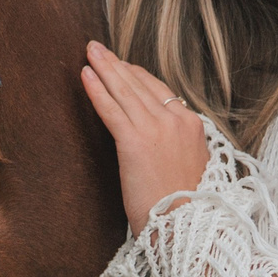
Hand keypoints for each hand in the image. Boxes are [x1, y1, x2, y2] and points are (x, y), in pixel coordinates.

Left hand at [81, 41, 209, 232]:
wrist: (187, 227)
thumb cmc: (185, 207)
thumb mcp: (188, 169)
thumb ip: (175, 148)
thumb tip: (156, 143)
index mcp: (192, 127)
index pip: (161, 92)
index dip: (137, 77)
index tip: (121, 67)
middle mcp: (177, 121)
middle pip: (142, 85)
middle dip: (117, 65)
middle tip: (98, 49)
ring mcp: (157, 129)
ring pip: (125, 91)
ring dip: (105, 68)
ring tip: (89, 53)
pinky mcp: (135, 142)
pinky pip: (112, 109)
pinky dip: (97, 90)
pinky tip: (85, 76)